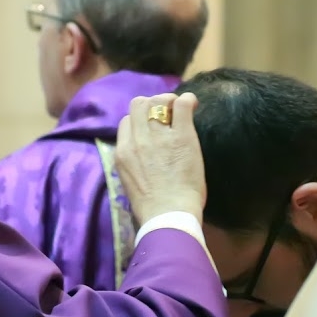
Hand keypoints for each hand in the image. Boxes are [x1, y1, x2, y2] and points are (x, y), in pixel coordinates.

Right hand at [116, 93, 205, 225]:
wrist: (168, 215)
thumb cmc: (151, 209)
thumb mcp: (130, 183)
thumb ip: (133, 165)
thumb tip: (143, 159)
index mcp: (122, 153)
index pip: (126, 122)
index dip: (140, 122)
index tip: (152, 129)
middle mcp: (136, 139)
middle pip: (138, 105)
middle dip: (152, 104)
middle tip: (167, 113)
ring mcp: (158, 136)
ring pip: (157, 101)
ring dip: (169, 101)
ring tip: (180, 110)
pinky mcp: (181, 135)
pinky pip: (182, 105)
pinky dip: (188, 101)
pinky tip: (193, 105)